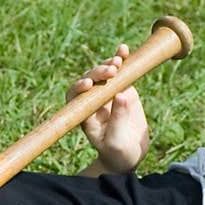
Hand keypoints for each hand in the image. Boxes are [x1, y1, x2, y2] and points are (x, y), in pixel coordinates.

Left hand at [68, 43, 149, 173]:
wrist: (130, 154)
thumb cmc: (118, 152)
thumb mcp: (116, 140)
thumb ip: (117, 119)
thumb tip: (121, 94)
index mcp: (83, 114)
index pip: (74, 96)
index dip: (78, 87)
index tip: (88, 84)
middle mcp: (92, 101)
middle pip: (89, 80)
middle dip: (97, 73)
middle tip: (112, 70)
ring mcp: (107, 92)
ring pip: (103, 73)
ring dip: (108, 63)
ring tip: (118, 60)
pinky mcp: (122, 88)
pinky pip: (120, 72)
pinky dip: (121, 60)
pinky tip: (123, 50)